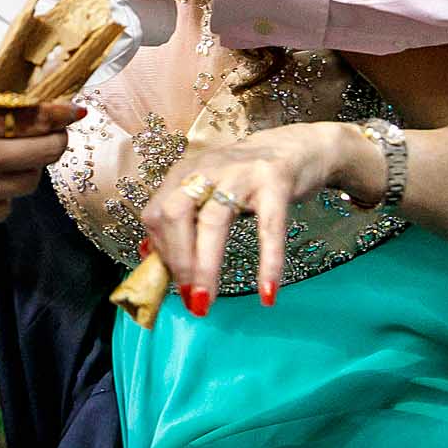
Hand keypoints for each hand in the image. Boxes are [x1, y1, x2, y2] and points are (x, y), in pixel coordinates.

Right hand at [0, 75, 77, 237]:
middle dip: (55, 141)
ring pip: (30, 182)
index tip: (74, 110)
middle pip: (47, 151)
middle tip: (52, 135)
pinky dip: (0, 197)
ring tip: (8, 160)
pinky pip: (5, 208)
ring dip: (27, 169)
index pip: (33, 114)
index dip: (60, 112)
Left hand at [141, 124, 364, 311]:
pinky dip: (268, 263)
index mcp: (185, 173)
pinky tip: (267, 293)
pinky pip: (269, 229)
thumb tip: (151, 257)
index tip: (173, 282)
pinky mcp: (275, 184)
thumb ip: (183, 218)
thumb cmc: (245, 176)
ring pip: (213, 221)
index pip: (157, 214)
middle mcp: (208, 169)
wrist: (296, 146)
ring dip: (205, 267)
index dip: (160, 252)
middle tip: (188, 296)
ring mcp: (241, 174)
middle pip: (176, 214)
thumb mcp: (208, 189)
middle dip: (177, 261)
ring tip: (205, 301)